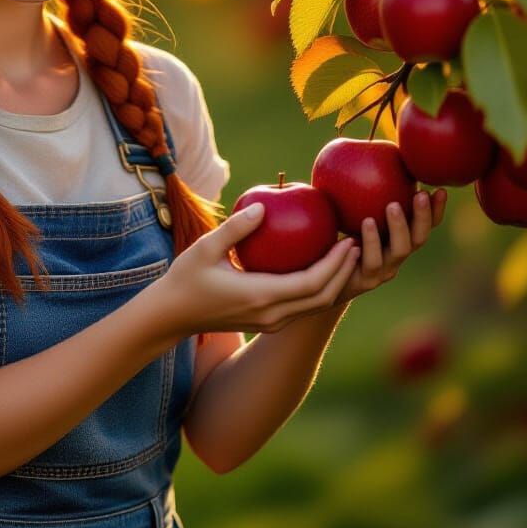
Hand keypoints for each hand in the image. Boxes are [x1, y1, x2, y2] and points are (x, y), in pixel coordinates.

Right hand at [159, 201, 362, 336]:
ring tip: (344, 254)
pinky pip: (301, 306)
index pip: (311, 283)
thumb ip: (236, 227)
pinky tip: (319, 265)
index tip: (347, 241)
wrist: (172, 315)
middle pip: (322, 298)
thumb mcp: (206, 248)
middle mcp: (271, 314)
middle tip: (354, 244)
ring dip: (334, 282)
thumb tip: (262, 205)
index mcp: (260, 295)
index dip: (335, 265)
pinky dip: (317, 287)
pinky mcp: (267, 322)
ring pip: (314, 306)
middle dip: (343, 273)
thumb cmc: (185, 278)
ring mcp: (270, 321)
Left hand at [330, 188, 447, 307]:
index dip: (434, 209)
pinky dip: (370, 241)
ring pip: (400, 250)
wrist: (318, 278)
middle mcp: (395, 255)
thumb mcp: (342, 213)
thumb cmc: (330, 238)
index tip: (440, 188)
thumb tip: (342, 149)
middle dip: (423, 215)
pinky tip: (366, 224)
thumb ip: (349, 192)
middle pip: (419, 237)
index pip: (423, 225)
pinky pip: (372, 260)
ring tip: (392, 205)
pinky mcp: (365, 279)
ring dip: (400, 226)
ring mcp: (383, 269)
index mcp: (396, 239)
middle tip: (420, 193)